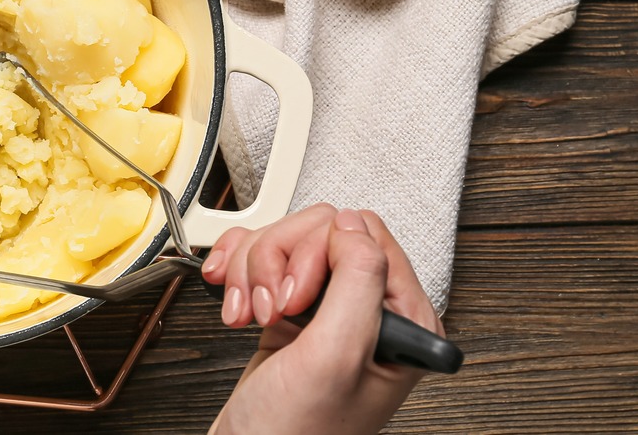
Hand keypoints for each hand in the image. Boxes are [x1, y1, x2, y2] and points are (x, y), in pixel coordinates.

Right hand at [201, 205, 442, 434]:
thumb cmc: (296, 433)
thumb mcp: (335, 356)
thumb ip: (357, 281)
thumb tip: (351, 224)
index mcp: (403, 319)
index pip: (364, 235)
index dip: (319, 254)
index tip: (295, 297)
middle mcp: (370, 310)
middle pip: (318, 232)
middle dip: (278, 263)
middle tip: (271, 308)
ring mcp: (328, 309)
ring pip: (285, 242)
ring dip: (253, 272)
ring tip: (247, 313)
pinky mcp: (291, 309)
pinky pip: (262, 259)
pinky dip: (238, 272)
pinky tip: (233, 300)